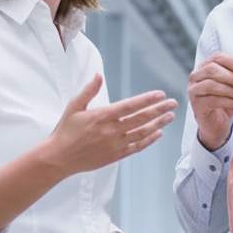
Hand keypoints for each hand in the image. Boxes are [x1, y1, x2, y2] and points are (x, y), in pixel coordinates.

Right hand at [44, 75, 176, 175]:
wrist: (59, 158)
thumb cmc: (66, 130)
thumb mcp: (74, 106)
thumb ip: (89, 90)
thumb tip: (99, 75)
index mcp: (102, 116)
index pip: (129, 106)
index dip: (146, 100)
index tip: (160, 94)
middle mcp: (111, 131)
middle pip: (141, 119)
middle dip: (159, 110)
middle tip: (173, 103)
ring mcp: (115, 144)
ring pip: (142, 133)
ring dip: (158, 124)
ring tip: (170, 116)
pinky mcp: (116, 155)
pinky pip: (137, 147)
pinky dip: (149, 140)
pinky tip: (158, 133)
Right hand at [187, 53, 232, 150]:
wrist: (217, 122)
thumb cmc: (225, 99)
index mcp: (205, 66)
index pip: (217, 57)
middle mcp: (196, 76)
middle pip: (212, 69)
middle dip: (232, 77)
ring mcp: (194, 90)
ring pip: (211, 84)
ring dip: (231, 90)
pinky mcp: (196, 104)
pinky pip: (213, 100)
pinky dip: (228, 102)